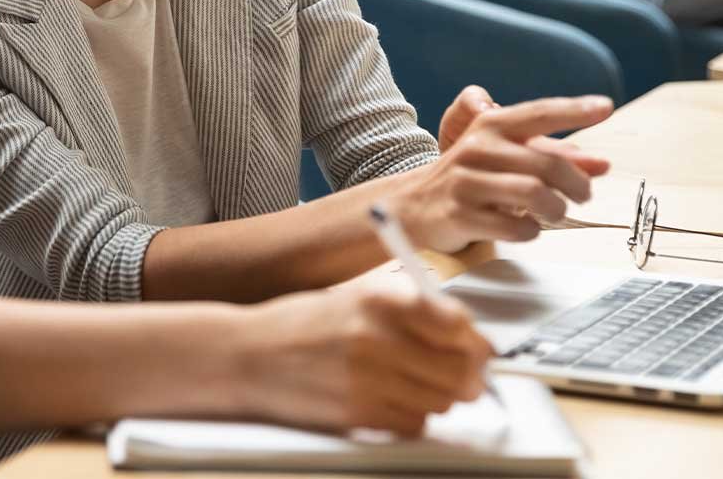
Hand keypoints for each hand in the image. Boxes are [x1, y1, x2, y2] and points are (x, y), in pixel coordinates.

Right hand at [240, 284, 490, 435]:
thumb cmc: (300, 326)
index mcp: (378, 299)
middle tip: (460, 379)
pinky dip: (410, 418)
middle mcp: (376, 336)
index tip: (476, 349)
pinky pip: (413, 423)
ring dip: (435, 398)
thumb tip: (467, 338)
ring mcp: (368, 377)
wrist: (246, 356)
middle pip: (457, 368)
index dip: (473, 341)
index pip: (454, 322)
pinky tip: (386, 402)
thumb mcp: (352, 300)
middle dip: (466, 377)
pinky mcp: (359, 413)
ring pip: (440, 400)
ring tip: (407, 385)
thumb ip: (407, 313)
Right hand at [406, 94, 612, 252]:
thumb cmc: (473, 179)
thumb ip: (555, 159)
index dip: (574, 110)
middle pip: (548, 163)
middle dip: (578, 184)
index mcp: (491, 126)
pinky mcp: (460, 213)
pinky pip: (515, 226)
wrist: (414, 205)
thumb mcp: (509, 159)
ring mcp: (466, 180)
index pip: (538, 112)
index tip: (605, 106)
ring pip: (534, 193)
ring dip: (556, 209)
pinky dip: (531, 231)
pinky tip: (527, 228)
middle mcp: (477, 147)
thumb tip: (602, 165)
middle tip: (584, 195)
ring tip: (555, 213)